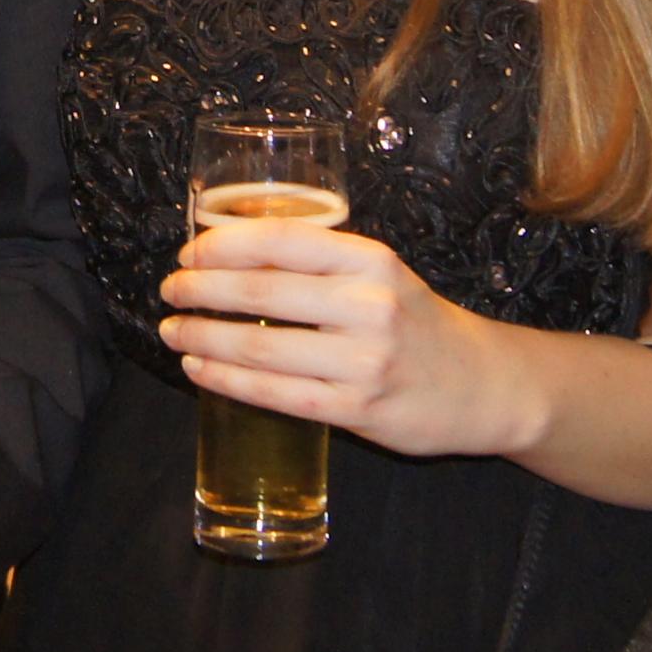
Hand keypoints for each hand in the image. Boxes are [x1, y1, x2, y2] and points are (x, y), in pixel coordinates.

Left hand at [160, 213, 524, 460]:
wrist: (482, 385)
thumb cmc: (417, 323)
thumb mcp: (382, 275)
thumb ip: (322, 262)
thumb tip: (232, 250)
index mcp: (372, 261)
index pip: (282, 241)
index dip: (224, 245)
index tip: (188, 252)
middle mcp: (369, 306)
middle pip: (262, 291)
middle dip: (201, 290)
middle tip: (170, 291)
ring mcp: (363, 362)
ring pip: (261, 346)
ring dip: (203, 336)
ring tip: (173, 330)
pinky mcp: (357, 409)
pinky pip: (276, 394)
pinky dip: (227, 379)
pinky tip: (200, 368)